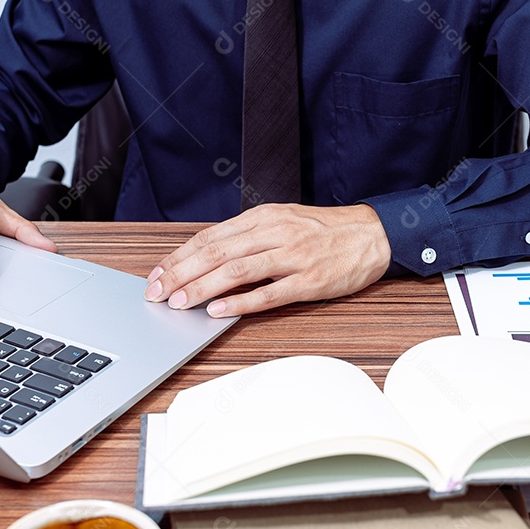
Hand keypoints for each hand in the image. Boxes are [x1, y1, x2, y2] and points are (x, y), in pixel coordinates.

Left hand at [143, 203, 391, 316]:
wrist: (372, 234)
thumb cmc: (324, 231)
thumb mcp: (282, 220)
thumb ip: (248, 236)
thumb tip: (207, 257)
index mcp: (263, 217)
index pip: (210, 237)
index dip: (179, 256)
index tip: (157, 274)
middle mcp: (274, 233)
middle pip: (216, 253)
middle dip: (180, 274)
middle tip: (157, 293)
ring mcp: (292, 257)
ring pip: (237, 271)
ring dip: (203, 288)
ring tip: (180, 303)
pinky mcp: (309, 281)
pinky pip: (269, 293)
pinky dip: (241, 303)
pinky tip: (219, 311)